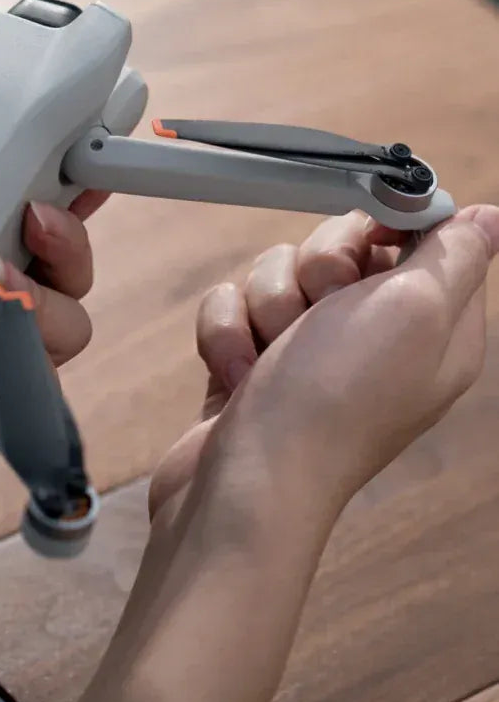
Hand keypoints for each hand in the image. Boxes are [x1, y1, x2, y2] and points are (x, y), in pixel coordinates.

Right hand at [149, 204, 498, 526]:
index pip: (425, 238)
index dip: (392, 225)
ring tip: (274, 356)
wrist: (251, 483)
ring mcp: (313, 349)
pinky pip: (234, 303)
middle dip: (315, 268)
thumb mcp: (416, 311)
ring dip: (265, 305)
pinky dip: (228, 332)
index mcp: (434, 328)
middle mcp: (378, 336)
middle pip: (340, 244)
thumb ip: (455, 253)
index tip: (370, 239)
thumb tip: (487, 218)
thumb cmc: (335, 400)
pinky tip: (240, 374)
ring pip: (278, 269)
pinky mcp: (258, 360)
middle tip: (322, 311)